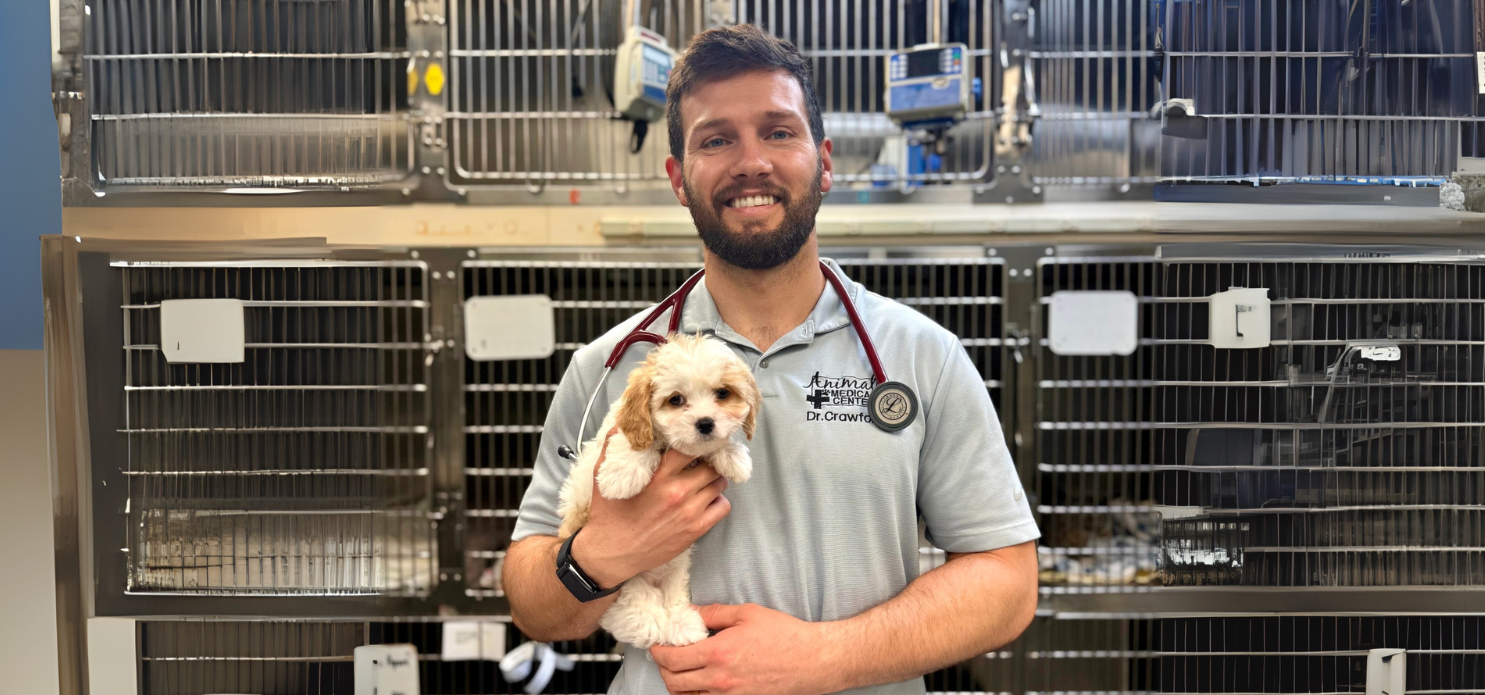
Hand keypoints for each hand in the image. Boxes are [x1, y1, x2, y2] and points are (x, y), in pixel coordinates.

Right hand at [572, 428, 731, 588]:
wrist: (611, 554)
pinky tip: (705, 500)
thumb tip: (620, 426)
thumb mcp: (604, 478)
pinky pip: (722, 507)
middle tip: (701, 460)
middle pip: (710, 466)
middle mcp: (678, 493)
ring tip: (702, 479)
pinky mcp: (695, 530)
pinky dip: (718, 501)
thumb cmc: (608, 515)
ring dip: (713, 479)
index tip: (693, 441)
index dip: (694, 442)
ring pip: (719, 484)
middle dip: (707, 460)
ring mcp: (690, 513)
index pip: (689, 448)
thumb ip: (612, 448)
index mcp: (658, 477)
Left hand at [650, 604, 836, 694]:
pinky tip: (701, 685)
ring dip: (677, 685)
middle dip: (663, 669)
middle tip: (666, 657)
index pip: (672, 659)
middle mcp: (720, 679)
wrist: (812, 660)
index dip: (658, 652)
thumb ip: (714, 614)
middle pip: (673, 682)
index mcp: (718, 653)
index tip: (657, 646)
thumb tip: (691, 613)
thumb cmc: (784, 635)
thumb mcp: (747, 613)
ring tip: (681, 671)